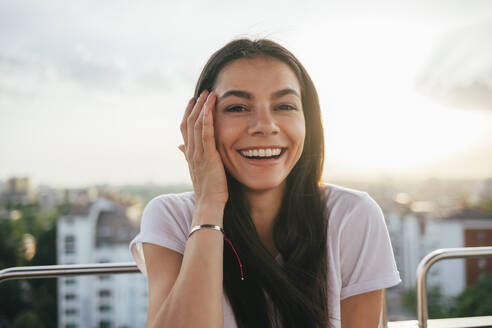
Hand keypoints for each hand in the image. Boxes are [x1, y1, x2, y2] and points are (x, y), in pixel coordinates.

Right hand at [179, 90, 228, 206]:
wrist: (208, 203)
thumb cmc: (206, 189)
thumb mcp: (197, 169)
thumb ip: (189, 155)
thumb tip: (180, 146)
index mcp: (189, 154)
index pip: (185, 129)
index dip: (188, 113)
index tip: (193, 101)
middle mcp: (191, 152)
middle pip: (189, 123)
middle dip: (195, 106)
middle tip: (203, 92)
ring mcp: (198, 154)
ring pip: (196, 125)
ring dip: (202, 108)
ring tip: (209, 94)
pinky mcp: (208, 157)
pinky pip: (206, 134)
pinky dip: (207, 119)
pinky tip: (209, 108)